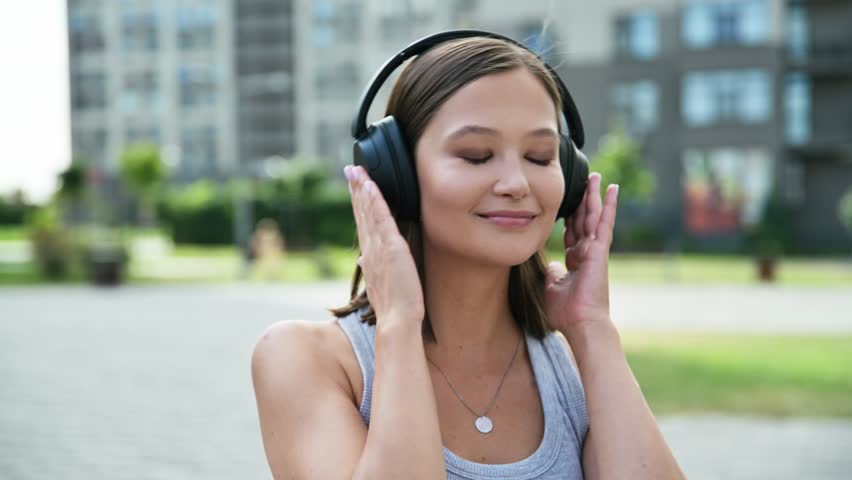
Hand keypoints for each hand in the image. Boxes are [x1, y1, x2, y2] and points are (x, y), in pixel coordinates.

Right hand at [345, 165, 424, 324]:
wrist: (397, 321)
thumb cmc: (393, 307)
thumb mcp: (379, 284)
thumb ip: (371, 268)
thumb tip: (363, 259)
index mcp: (369, 256)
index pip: (362, 224)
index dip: (357, 204)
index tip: (354, 187)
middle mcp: (370, 249)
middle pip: (361, 214)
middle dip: (356, 190)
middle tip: (350, 169)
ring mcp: (379, 248)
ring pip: (369, 213)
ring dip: (363, 190)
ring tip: (357, 171)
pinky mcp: (390, 248)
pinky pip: (381, 219)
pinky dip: (375, 202)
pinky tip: (371, 187)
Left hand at [544, 173, 618, 337]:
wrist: (580, 323)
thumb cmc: (566, 312)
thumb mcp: (551, 286)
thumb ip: (551, 271)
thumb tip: (549, 264)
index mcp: (575, 260)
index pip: (571, 232)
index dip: (568, 216)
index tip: (565, 202)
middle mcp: (586, 253)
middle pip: (583, 220)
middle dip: (582, 200)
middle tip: (584, 180)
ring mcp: (595, 250)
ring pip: (593, 216)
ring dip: (594, 196)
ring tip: (596, 177)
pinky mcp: (600, 250)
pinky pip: (604, 222)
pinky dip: (608, 205)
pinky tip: (611, 188)